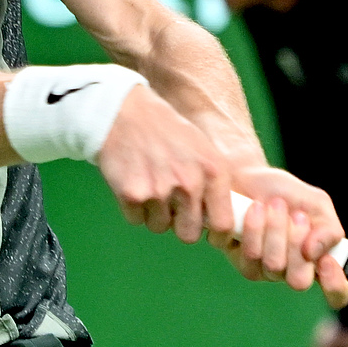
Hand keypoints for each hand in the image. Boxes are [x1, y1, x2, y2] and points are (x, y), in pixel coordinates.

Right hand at [94, 86, 236, 243]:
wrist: (124, 112)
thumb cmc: (166, 131)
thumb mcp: (204, 150)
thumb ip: (213, 185)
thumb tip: (216, 222)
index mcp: (213, 171)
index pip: (223, 224)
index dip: (213, 233)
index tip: (204, 228)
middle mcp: (189, 183)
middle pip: (189, 234)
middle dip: (178, 225)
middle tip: (170, 205)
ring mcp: (159, 190)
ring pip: (159, 226)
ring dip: (153, 213)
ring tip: (149, 184)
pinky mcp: (131, 194)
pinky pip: (135, 219)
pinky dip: (133, 207)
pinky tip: (133, 181)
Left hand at [213, 166, 347, 302]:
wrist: (246, 174)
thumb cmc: (284, 192)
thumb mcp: (316, 204)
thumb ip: (328, 229)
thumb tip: (315, 254)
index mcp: (316, 261)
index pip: (335, 293)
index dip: (335, 285)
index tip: (327, 261)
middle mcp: (289, 271)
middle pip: (299, 280)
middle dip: (299, 244)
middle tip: (297, 216)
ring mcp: (260, 268)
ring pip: (272, 264)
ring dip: (275, 228)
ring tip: (272, 204)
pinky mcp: (235, 258)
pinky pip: (247, 253)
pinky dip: (253, 224)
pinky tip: (252, 208)